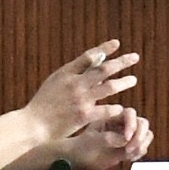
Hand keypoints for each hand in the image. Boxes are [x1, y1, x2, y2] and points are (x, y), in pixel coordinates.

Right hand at [24, 42, 141, 148]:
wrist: (33, 125)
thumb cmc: (43, 103)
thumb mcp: (56, 81)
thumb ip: (74, 71)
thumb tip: (95, 59)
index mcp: (66, 73)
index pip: (89, 56)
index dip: (104, 49)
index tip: (117, 43)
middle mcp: (75, 83)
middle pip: (103, 69)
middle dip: (121, 62)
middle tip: (135, 57)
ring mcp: (80, 99)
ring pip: (108, 87)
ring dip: (123, 82)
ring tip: (133, 79)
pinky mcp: (83, 116)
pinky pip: (105, 110)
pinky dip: (114, 108)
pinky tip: (120, 108)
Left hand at [68, 103, 149, 169]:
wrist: (78, 158)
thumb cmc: (81, 146)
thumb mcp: (92, 141)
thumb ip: (109, 138)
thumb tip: (124, 140)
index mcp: (112, 116)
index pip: (130, 114)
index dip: (131, 125)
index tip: (126, 138)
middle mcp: (122, 124)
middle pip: (142, 123)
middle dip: (139, 136)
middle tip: (129, 148)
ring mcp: (127, 135)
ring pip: (146, 134)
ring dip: (141, 144)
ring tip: (129, 153)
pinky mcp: (129, 146)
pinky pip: (142, 147)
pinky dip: (139, 152)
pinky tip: (128, 157)